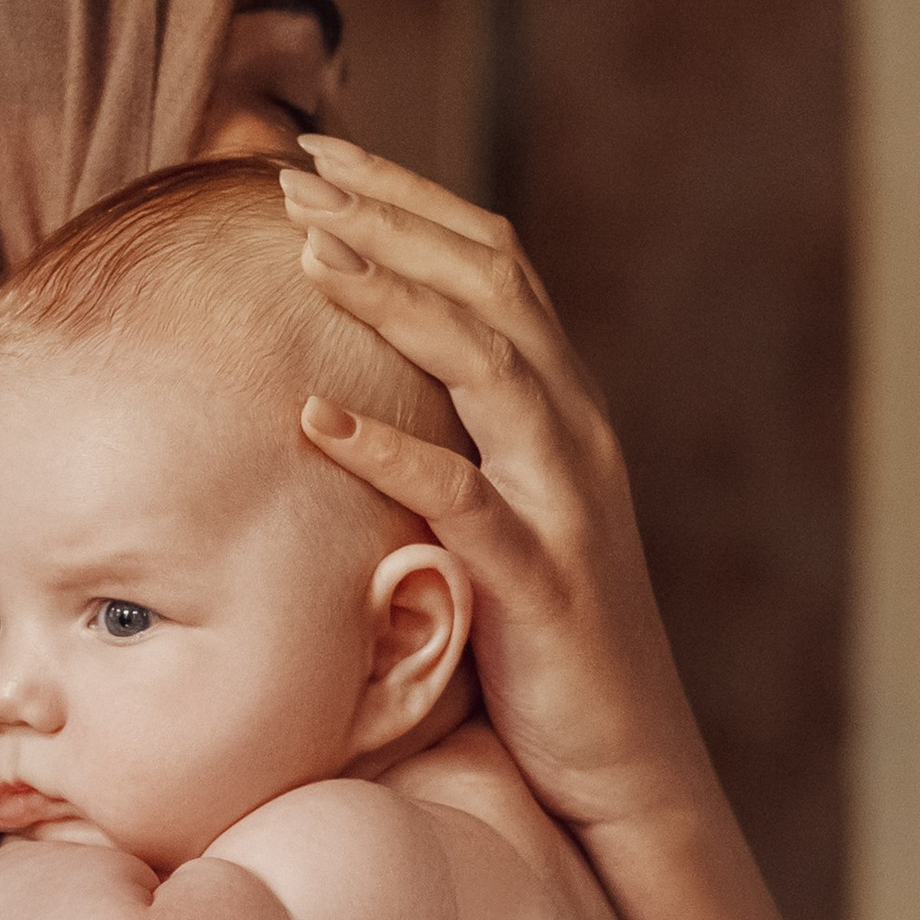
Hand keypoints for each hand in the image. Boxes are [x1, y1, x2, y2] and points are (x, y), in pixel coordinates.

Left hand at [278, 136, 704, 838]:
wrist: (624, 763)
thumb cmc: (540, 648)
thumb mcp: (503, 521)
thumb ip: (457, 447)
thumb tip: (361, 389)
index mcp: (564, 409)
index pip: (495, 265)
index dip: (410, 200)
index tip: (319, 157)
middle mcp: (576, 434)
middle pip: (491, 284)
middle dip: (393, 216)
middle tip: (295, 171)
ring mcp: (565, 503)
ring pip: (488, 365)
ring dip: (396, 298)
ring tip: (309, 250)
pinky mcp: (542, 583)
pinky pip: (464, 502)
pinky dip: (392, 452)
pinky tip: (316, 418)